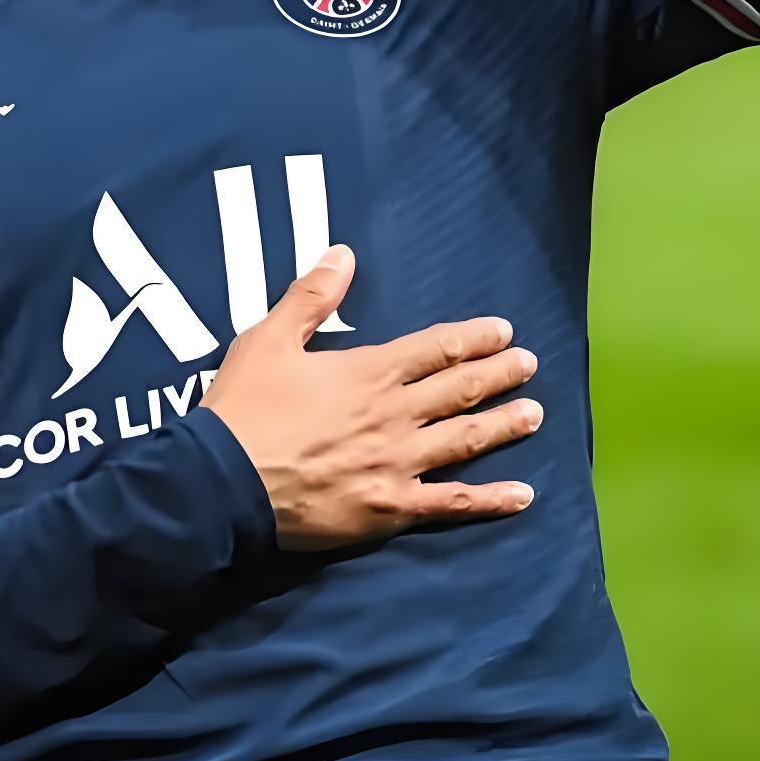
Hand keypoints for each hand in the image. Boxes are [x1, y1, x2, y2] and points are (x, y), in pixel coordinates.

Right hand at [199, 244, 542, 550]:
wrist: (224, 482)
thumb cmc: (243, 409)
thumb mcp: (268, 339)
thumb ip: (311, 297)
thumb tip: (343, 253)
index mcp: (369, 372)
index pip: (436, 348)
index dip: (473, 338)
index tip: (503, 331)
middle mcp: (394, 415)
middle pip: (460, 390)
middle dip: (499, 374)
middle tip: (530, 364)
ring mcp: (398, 463)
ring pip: (465, 439)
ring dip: (504, 425)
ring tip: (535, 414)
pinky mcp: (391, 507)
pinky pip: (451, 504)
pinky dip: (490, 500)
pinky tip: (522, 496)